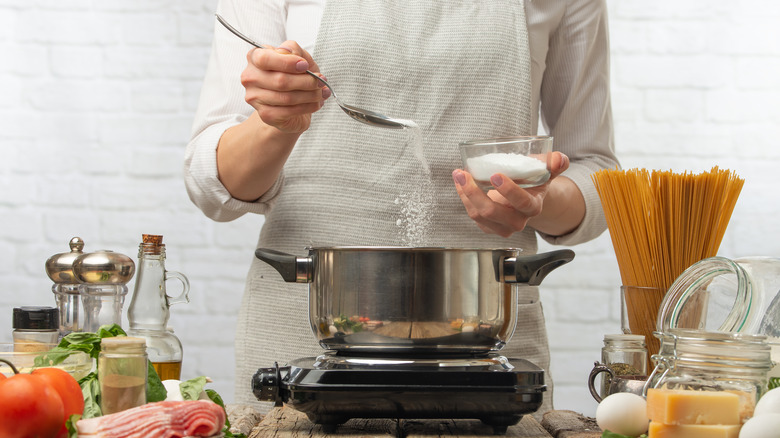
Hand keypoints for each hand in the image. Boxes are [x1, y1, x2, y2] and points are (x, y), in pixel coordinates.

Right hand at [240, 41, 329, 132]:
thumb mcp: (299, 57)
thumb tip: (288, 51)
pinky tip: (316, 103)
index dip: (287, 63)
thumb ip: (293, 49)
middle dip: (306, 81)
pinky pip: (289, 111)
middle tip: (321, 81)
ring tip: (322, 92)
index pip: (265, 59)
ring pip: (287, 97)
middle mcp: (250, 77)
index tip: (305, 66)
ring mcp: (255, 97)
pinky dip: (307, 107)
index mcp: (255, 58)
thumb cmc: (295, 75)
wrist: (293, 102)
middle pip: (280, 80)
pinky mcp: (265, 114)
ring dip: (310, 95)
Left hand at [452, 152, 569, 236]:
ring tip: (459, 174)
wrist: (526, 199)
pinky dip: (463, 197)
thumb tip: (559, 158)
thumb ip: (555, 164)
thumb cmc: (534, 183)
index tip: (495, 175)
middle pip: (492, 211)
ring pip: (478, 214)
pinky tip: (460, 183)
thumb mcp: (546, 173)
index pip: (522, 203)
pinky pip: (472, 214)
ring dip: (464, 193)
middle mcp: (517, 221)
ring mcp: (501, 227)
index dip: (509, 191)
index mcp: (533, 207)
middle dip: (474, 192)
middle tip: (464, 174)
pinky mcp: (488, 227)